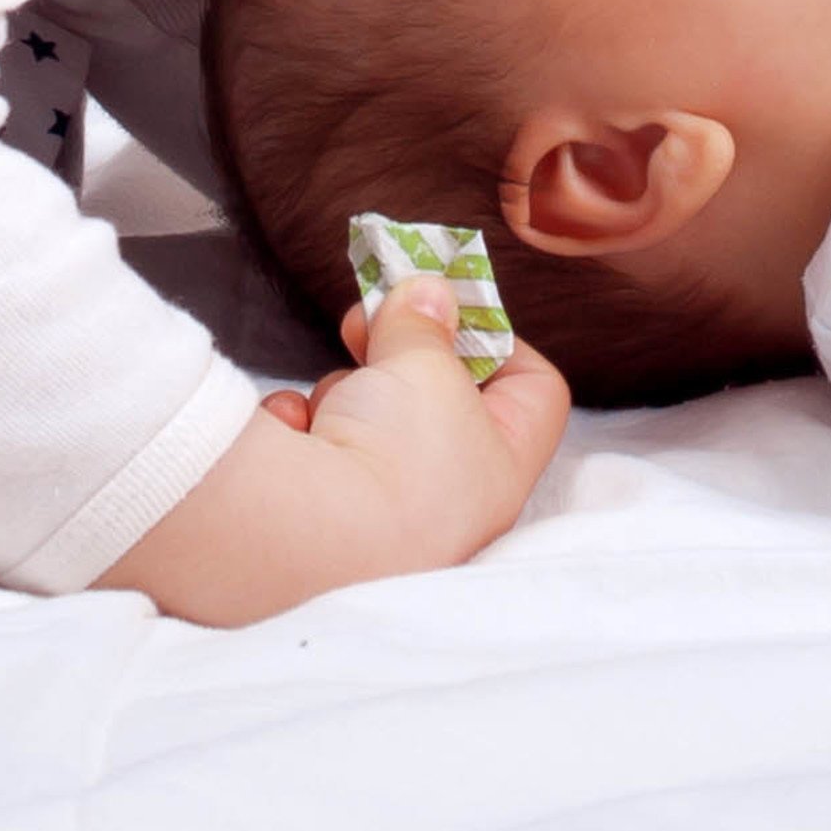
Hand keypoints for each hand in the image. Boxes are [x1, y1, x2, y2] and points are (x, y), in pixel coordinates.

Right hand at [104, 276, 568, 624]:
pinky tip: (297, 435)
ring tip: (337, 400)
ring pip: (372, 414)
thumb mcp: (423, 363)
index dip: (500, 336)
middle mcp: (450, 499)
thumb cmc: (393, 455)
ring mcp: (382, 509)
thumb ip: (425, 319)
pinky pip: (320, 442)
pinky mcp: (318, 510)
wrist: (296, 540)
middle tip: (369, 318)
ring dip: (349, 391)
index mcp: (502, 468)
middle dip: (403, 352)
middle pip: (440, 396)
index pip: (535, 390)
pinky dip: (305, 428)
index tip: (452, 308)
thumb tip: (429, 291)